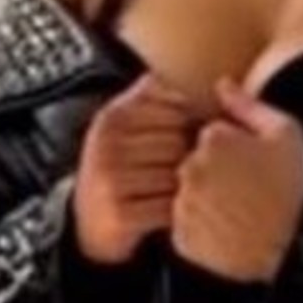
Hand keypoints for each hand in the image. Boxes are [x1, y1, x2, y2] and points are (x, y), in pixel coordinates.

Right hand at [73, 74, 194, 264]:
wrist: (88, 223)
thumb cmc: (121, 169)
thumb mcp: (128, 125)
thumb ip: (159, 96)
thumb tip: (214, 80)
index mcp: (115, 115)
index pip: (177, 109)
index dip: (190, 127)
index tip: (183, 142)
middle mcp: (108, 142)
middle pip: (179, 142)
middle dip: (187, 160)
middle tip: (177, 174)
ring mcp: (111, 177)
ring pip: (177, 174)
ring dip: (184, 188)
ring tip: (172, 193)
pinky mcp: (119, 213)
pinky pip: (169, 208)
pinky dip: (177, 214)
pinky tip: (169, 214)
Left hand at [171, 77, 302, 281]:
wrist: (292, 252)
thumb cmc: (292, 192)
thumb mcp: (286, 136)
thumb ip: (249, 106)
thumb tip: (223, 84)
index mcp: (213, 139)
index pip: (208, 134)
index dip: (230, 147)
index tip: (247, 164)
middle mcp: (191, 169)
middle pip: (193, 162)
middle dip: (214, 172)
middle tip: (244, 191)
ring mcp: (183, 203)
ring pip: (185, 192)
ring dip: (204, 199)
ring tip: (236, 212)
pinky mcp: (180, 234)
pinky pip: (182, 223)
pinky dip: (198, 226)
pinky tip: (225, 230)